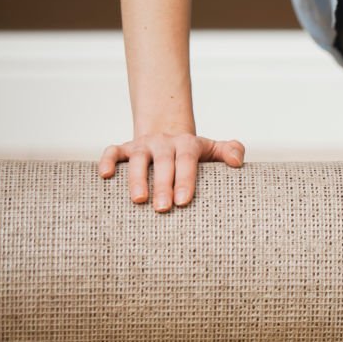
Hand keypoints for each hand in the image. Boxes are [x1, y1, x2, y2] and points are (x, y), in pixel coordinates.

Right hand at [99, 133, 244, 211]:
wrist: (167, 132)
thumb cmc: (193, 152)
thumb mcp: (214, 149)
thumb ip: (231, 151)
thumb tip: (238, 162)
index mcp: (187, 144)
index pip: (187, 161)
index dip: (185, 180)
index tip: (183, 202)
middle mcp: (164, 143)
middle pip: (163, 163)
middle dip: (163, 185)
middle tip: (163, 209)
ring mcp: (143, 145)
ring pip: (138, 159)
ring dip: (136, 178)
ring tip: (138, 200)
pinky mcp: (125, 147)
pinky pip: (112, 151)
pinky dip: (107, 161)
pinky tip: (105, 176)